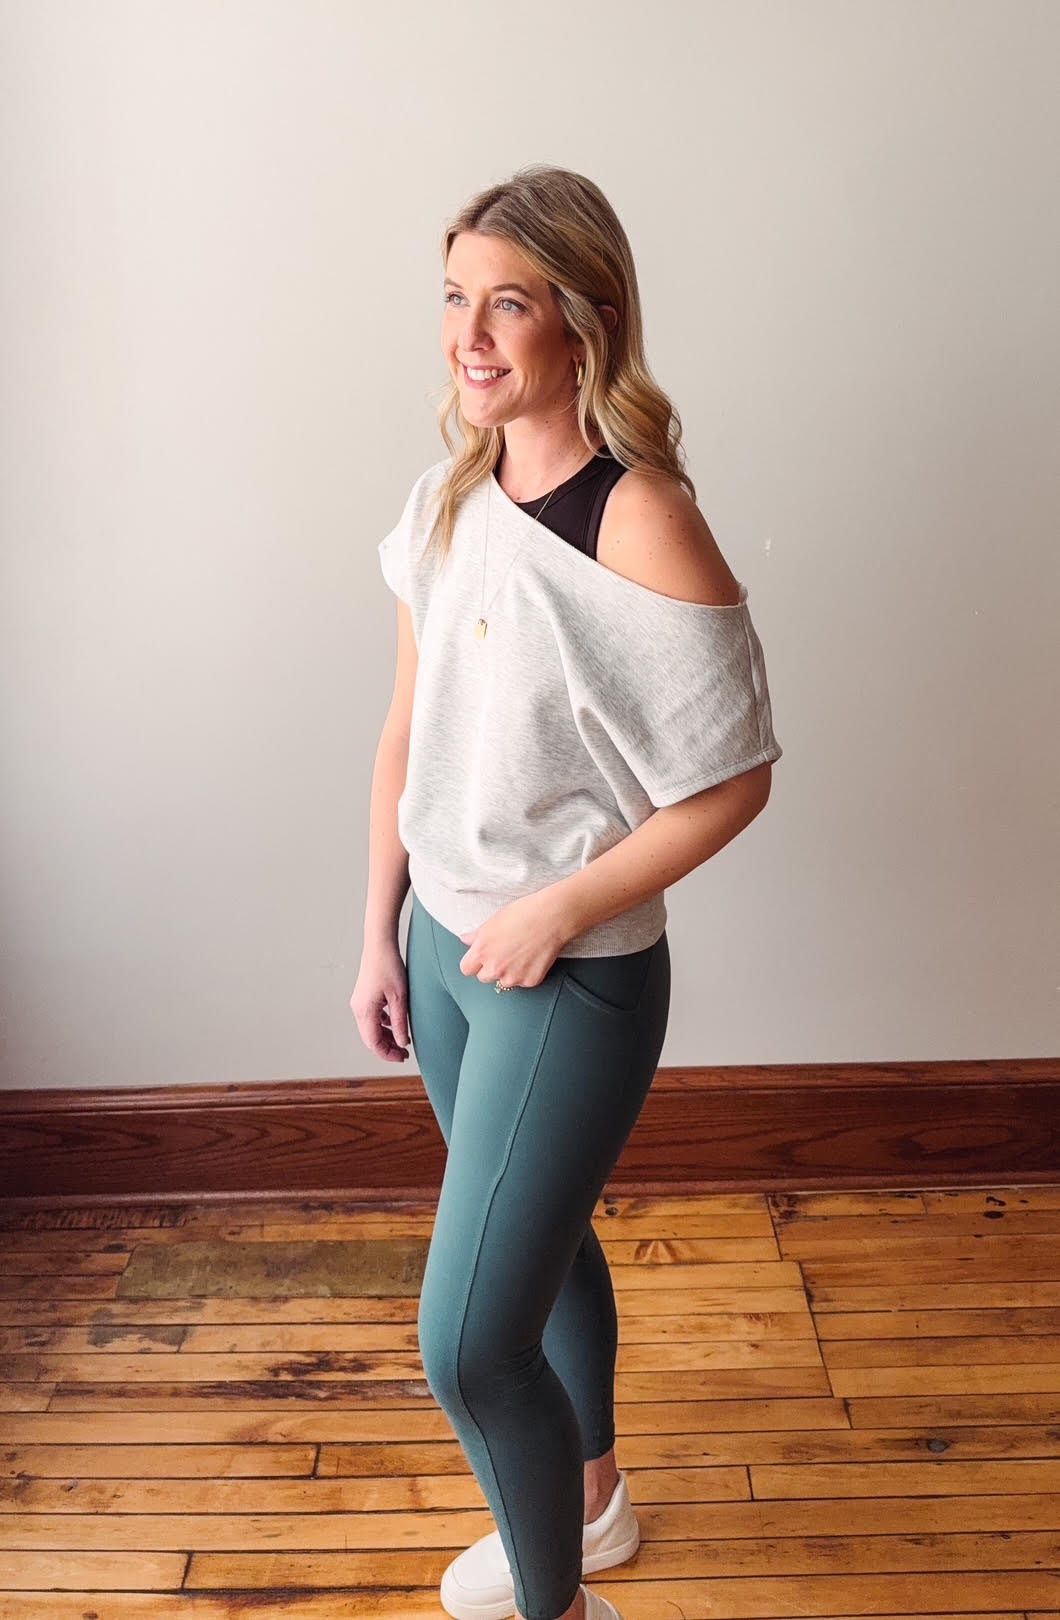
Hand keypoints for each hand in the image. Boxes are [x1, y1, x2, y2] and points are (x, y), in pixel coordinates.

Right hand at [350, 940, 409, 1061]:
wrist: (380, 945)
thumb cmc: (389, 967)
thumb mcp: (400, 998)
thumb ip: (400, 1023)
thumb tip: (402, 1043)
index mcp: (365, 1011)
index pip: (374, 1043)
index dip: (388, 1054)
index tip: (403, 1058)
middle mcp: (358, 1009)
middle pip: (370, 1038)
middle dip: (387, 1048)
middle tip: (405, 1054)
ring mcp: (359, 1003)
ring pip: (371, 1029)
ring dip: (386, 1037)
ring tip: (402, 1042)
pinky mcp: (364, 997)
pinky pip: (372, 1018)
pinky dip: (383, 1025)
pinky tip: (395, 1025)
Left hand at [458, 892, 571, 989]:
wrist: (551, 918)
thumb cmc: (523, 914)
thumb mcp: (494, 921)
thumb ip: (476, 935)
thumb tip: (465, 939)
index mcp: (482, 952)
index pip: (466, 969)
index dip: (474, 963)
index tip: (481, 958)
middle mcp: (495, 968)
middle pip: (484, 977)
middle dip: (491, 968)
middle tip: (505, 953)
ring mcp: (513, 977)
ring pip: (504, 981)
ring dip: (509, 973)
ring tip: (521, 954)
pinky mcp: (530, 981)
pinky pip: (523, 982)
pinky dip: (526, 973)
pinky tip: (533, 957)